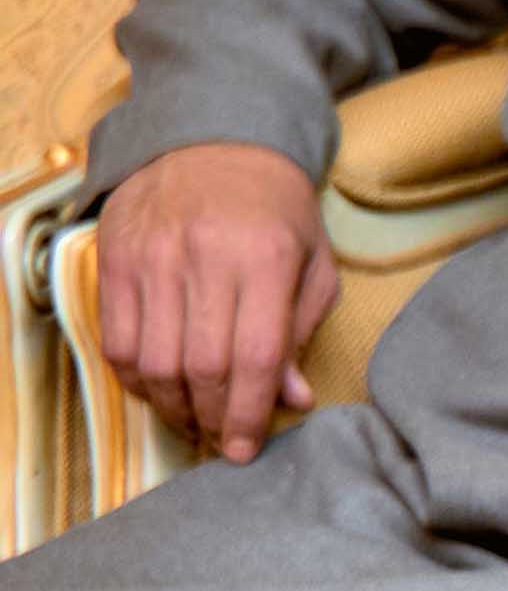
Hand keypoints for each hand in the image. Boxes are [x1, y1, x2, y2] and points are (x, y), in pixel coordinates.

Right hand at [94, 140, 335, 460]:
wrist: (213, 143)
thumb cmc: (276, 210)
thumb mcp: (312, 261)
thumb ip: (302, 330)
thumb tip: (294, 398)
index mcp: (265, 258)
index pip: (255, 356)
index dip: (251, 412)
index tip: (248, 448)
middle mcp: (204, 258)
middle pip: (201, 367)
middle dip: (214, 417)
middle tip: (223, 439)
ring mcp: (152, 259)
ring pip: (154, 362)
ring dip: (172, 406)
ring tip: (194, 419)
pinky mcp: (114, 261)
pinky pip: (117, 341)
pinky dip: (136, 379)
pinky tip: (159, 390)